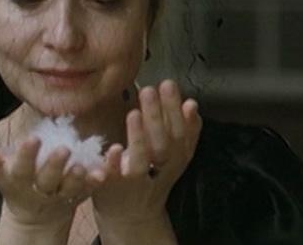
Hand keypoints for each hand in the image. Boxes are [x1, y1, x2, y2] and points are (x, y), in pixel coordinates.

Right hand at [0, 133, 101, 226]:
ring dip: (77, 177)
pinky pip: (88, 190)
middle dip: (54, 165)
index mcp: (19, 179)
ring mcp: (60, 194)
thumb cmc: (14, 181)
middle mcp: (40, 189)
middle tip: (63, 150)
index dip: (26, 155)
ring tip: (83, 165)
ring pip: (69, 187)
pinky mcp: (77, 196)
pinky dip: (95, 182)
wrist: (34, 214)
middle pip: (47, 178)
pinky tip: (103, 172)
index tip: (32, 139)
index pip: (21, 167)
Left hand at [92, 80, 201, 234]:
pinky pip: (112, 177)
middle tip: (149, 90)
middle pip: (162, 146)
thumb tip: (191, 104)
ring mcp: (133, 181)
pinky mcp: (111, 188)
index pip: (179, 133)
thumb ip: (185, 132)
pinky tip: (112, 148)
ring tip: (134, 113)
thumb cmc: (152, 178)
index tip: (168, 84)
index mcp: (174, 160)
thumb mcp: (174, 157)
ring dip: (138, 138)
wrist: (131, 218)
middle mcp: (157, 172)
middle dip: (157, 117)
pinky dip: (113, 163)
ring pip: (139, 161)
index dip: (174, 110)